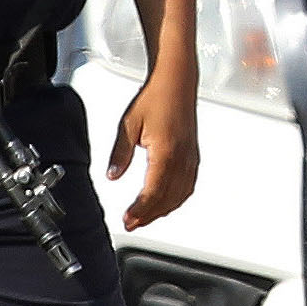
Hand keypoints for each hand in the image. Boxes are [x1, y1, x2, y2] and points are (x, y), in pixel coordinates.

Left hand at [108, 82, 197, 230]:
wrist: (177, 82)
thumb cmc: (156, 98)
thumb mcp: (129, 124)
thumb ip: (120, 153)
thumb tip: (113, 175)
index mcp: (166, 152)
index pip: (153, 191)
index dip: (140, 209)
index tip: (128, 219)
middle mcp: (182, 158)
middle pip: (167, 198)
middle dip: (149, 215)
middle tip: (132, 223)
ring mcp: (190, 158)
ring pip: (180, 195)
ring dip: (162, 210)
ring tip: (145, 217)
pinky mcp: (193, 156)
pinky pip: (188, 185)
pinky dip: (176, 199)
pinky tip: (167, 202)